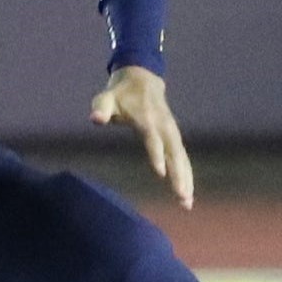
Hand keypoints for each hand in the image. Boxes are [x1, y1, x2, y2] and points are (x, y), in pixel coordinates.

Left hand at [91, 65, 193, 208]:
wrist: (142, 78)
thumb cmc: (120, 92)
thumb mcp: (106, 97)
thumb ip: (101, 108)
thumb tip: (95, 119)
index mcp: (147, 119)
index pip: (153, 140)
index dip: (157, 155)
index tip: (161, 173)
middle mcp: (164, 127)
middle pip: (174, 153)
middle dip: (179, 175)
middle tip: (182, 196)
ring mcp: (171, 132)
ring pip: (181, 158)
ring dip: (186, 179)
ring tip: (187, 203)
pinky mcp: (174, 137)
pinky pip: (182, 158)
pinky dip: (186, 174)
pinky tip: (187, 193)